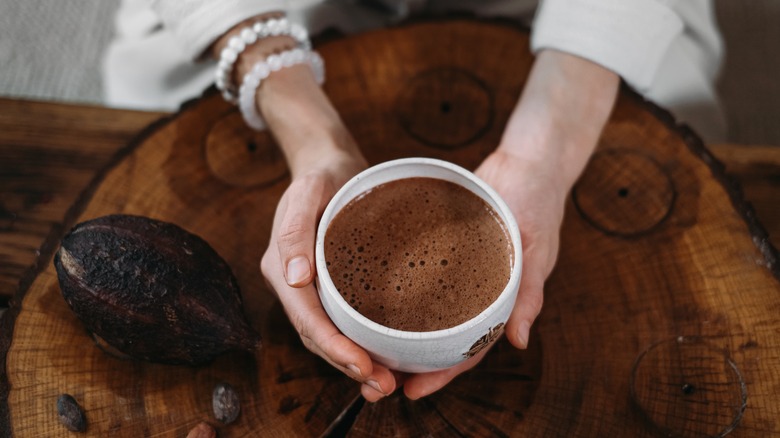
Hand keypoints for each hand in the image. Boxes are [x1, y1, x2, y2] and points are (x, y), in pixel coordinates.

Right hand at [261, 149, 403, 401]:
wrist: (330, 163)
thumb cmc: (323, 175)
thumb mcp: (309, 191)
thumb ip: (296, 232)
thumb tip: (294, 279)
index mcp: (281, 267)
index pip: (307, 319)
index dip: (334, 348)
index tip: (364, 366)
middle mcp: (293, 284)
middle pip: (317, 336)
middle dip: (347, 365)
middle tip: (383, 385)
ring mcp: (310, 288)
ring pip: (328, 335)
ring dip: (354, 362)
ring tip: (387, 381)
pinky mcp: (331, 286)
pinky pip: (342, 321)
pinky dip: (360, 343)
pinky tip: (384, 355)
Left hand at [400, 49, 618, 398]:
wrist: (528, 161)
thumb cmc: (538, 202)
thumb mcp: (536, 248)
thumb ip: (528, 294)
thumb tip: (518, 341)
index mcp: (500, 300)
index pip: (469, 348)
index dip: (443, 373)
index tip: (413, 390)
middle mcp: (476, 291)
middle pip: (442, 337)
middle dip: (415, 361)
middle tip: (377, 375)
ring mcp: (460, 271)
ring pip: (429, 312)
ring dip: (405, 332)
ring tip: (370, 347)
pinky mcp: (446, 248)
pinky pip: (423, 277)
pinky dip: (403, 293)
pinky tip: (373, 298)